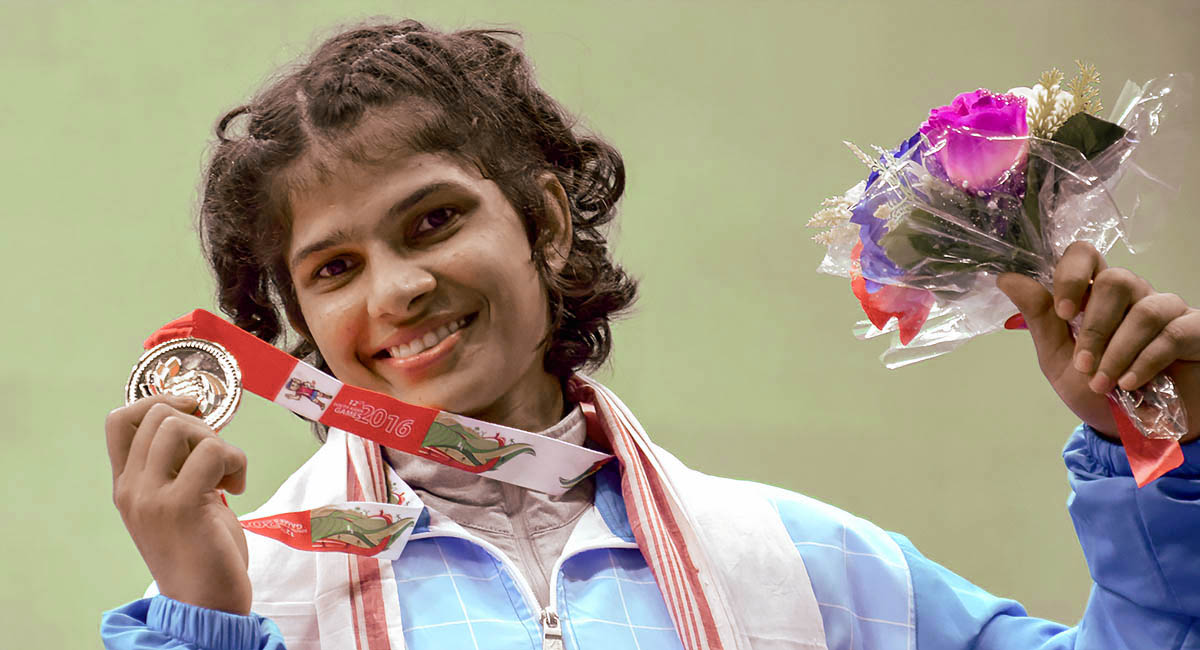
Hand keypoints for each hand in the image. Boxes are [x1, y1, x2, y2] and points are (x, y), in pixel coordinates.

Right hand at [106, 394, 251, 613]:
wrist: (204, 603)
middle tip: (217, 459)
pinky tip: (236, 488)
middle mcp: (131, 489)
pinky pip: (212, 451)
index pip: (119, 420)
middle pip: (156, 414)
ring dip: (219, 442)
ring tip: (227, 475)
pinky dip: (236, 461)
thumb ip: (176, 466)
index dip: (158, 401)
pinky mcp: (181, 506)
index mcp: (127, 485)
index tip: (194, 414)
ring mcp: (151, 497)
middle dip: (200, 425)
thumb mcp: (178, 501)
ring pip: (181, 427)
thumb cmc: (201, 550)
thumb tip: (197, 419)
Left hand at [997, 241, 1199, 442]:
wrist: (1133, 433)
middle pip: (1115, 280)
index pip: (1085, 255)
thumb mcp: (1058, 359)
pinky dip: (1146, 361)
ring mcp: (1167, 311)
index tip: (1064, 313)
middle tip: (1084, 365)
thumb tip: (1007, 278)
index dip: (1072, 275)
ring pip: (1144, 309)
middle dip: (1095, 328)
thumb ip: (1039, 317)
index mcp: (1096, 295)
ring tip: (1105, 383)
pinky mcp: (1195, 332)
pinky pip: (1172, 334)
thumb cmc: (1096, 391)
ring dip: (1118, 351)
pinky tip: (1131, 384)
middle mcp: (1133, 295)